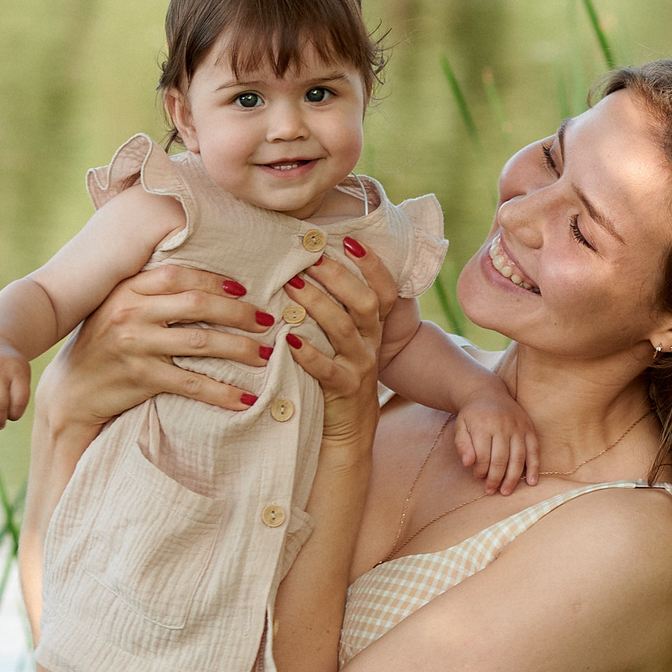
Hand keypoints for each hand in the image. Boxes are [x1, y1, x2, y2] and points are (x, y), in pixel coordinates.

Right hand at [39, 263, 273, 435]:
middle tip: (267, 321)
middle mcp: (131, 313)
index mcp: (127, 289)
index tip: (243, 290)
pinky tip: (246, 398)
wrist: (71, 391)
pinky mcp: (142, 378)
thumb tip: (206, 286)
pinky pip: (192, 383)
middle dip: (239, 312)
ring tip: (265, 355)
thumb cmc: (103, 346)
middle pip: (198, 304)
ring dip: (240, 348)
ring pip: (202, 342)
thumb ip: (150, 295)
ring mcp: (136, 345)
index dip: (215, 280)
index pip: (179, 275)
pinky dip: (223, 392)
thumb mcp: (118, 309)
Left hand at [284, 241, 396, 446]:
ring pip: (343, 329)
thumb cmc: (336, 376)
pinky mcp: (344, 390)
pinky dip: (307, 353)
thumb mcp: (345, 343)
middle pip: (363, 302)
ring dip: (317, 304)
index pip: (384, 290)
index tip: (350, 240)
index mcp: (372, 328)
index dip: (373, 265)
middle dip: (338, 277)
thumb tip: (307, 269)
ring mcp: (360, 366)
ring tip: (292, 285)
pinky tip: (286, 339)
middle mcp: (370, 343)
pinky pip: (326, 369)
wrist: (347, 431)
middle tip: (311, 258)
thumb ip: (337, 311)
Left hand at [453, 387, 540, 494]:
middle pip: (501, 459)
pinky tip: (531, 482)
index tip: (478, 479)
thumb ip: (462, 445)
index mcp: (484, 425)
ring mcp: (518, 427)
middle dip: (495, 478)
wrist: (487, 393)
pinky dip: (534, 467)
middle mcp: (503, 426)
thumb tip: (468, 464)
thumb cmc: (472, 415)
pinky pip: (534, 450)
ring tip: (506, 491)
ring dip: (513, 477)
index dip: (480, 471)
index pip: (483, 456)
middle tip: (490, 491)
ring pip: (518, 457)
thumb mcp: (460, 426)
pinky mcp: (529, 428)